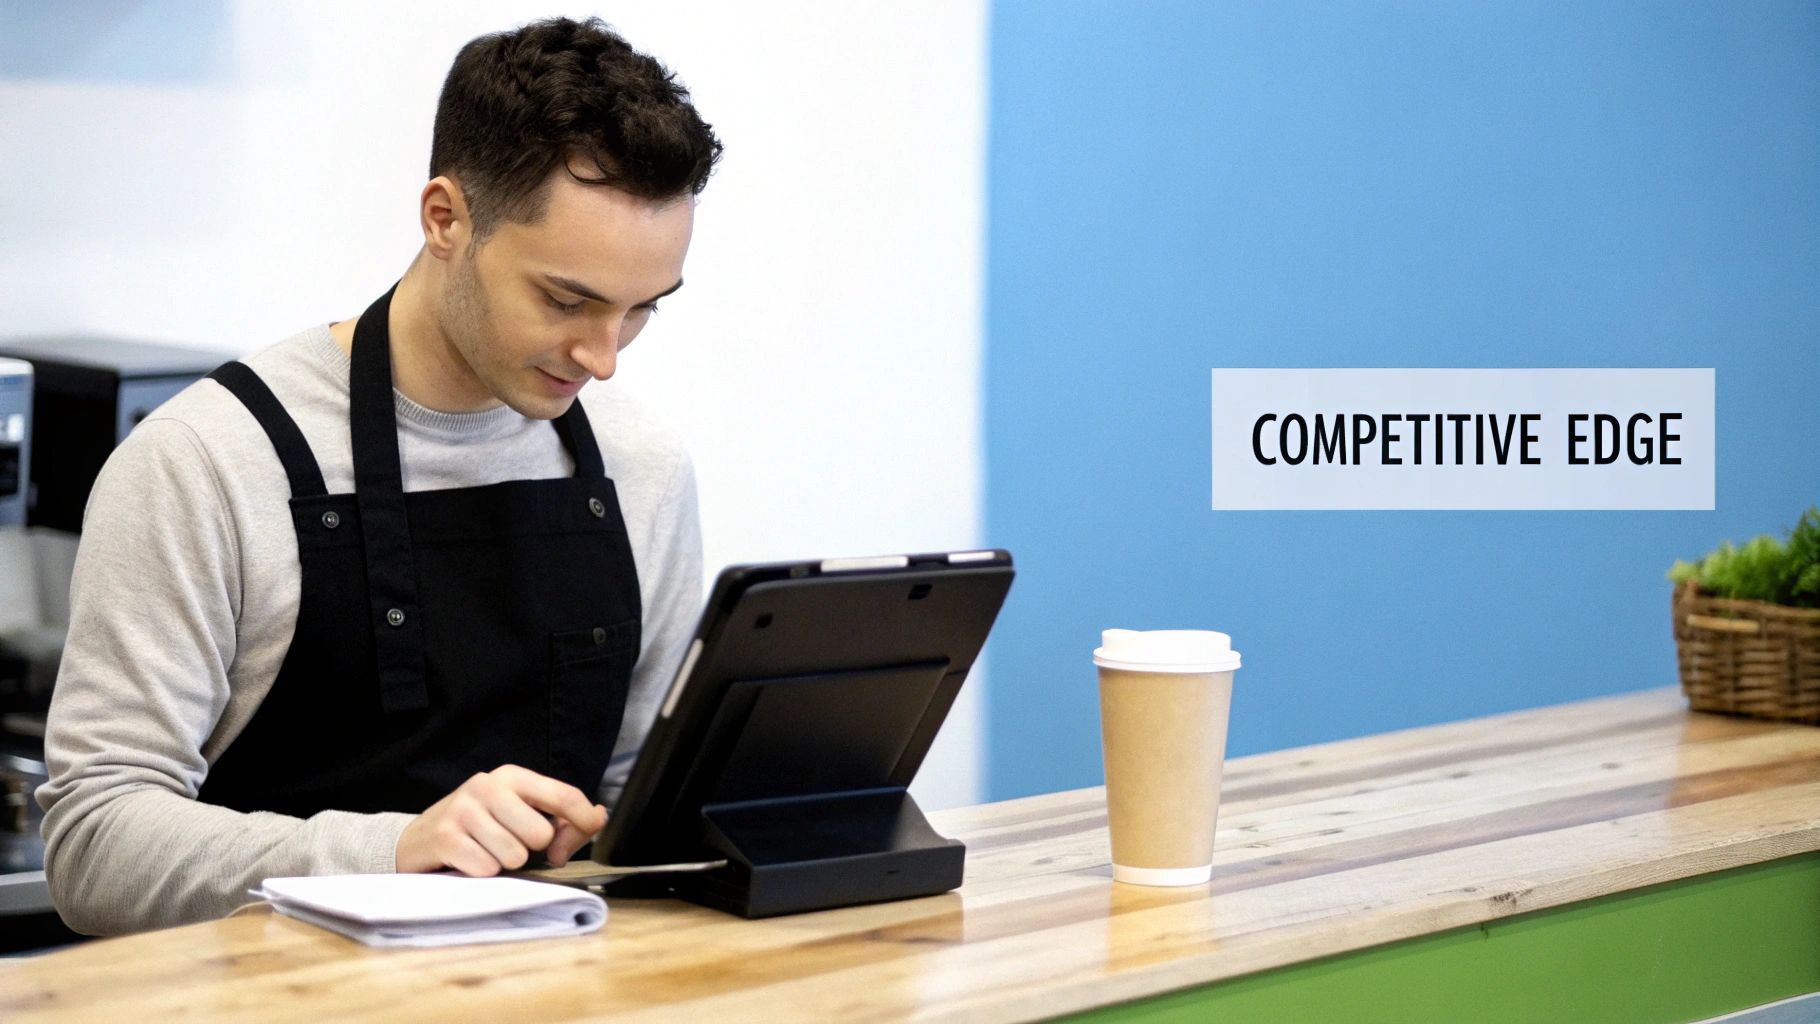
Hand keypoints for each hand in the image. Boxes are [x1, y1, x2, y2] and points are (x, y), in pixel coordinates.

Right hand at [395, 765, 607, 874]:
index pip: (563, 794)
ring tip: (486, 852)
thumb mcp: (518, 814)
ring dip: (505, 863)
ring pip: (515, 855)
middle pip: (541, 833)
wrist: (417, 840)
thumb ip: (562, 819)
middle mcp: (487, 785)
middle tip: (512, 846)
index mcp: (511, 777)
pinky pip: (487, 868)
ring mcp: (463, 810)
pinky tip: (468, 860)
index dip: (584, 819)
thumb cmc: (478, 828)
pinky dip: (482, 873)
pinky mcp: (445, 837)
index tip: (589, 831)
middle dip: (532, 850)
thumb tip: (598, 817)